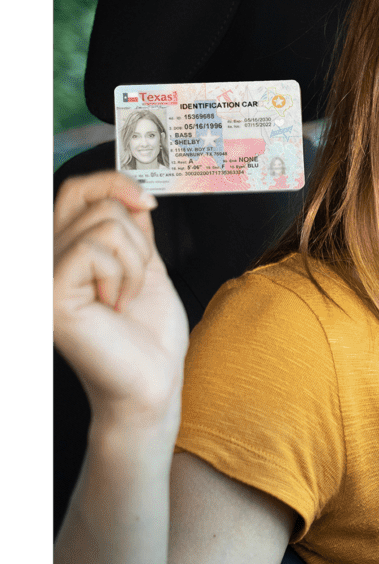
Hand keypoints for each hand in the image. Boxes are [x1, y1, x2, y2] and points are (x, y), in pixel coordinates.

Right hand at [52, 172, 188, 428]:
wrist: (152, 380)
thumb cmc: (149, 333)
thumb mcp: (145, 265)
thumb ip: (133, 229)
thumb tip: (132, 194)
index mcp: (63, 250)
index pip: (76, 189)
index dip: (115, 183)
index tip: (148, 204)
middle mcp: (42, 259)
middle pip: (96, 203)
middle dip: (136, 239)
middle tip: (134, 281)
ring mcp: (41, 276)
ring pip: (104, 225)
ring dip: (134, 263)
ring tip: (124, 299)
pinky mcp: (49, 293)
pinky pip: (96, 250)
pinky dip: (123, 276)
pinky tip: (115, 307)